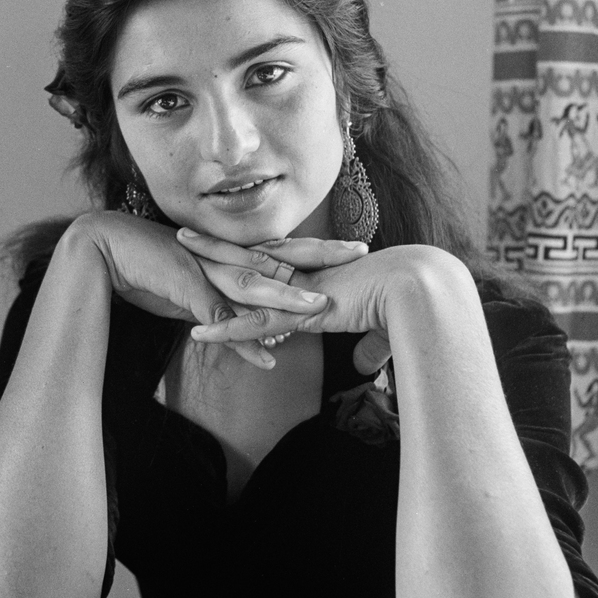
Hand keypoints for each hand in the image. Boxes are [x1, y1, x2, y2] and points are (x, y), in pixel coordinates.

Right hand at [72, 212, 329, 369]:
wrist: (106, 250)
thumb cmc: (150, 267)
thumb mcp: (194, 283)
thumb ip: (221, 299)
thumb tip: (244, 319)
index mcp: (230, 252)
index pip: (283, 248)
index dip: (319, 246)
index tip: (354, 246)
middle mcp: (224, 257)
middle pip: (280, 256)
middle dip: (321, 256)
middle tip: (359, 252)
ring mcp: (206, 272)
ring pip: (253, 285)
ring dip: (285, 298)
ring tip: (318, 309)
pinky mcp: (185, 291)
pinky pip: (219, 318)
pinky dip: (243, 339)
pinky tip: (267, 357)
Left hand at [184, 230, 417, 375]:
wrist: (425, 294)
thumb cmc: (413, 309)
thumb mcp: (385, 332)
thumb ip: (370, 346)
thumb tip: (366, 363)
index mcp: (321, 276)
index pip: (274, 264)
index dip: (248, 256)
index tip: (226, 249)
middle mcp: (306, 276)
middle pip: (249, 259)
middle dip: (215, 247)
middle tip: (184, 234)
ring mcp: (302, 290)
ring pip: (244, 279)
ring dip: (206, 270)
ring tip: (172, 256)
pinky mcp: (305, 311)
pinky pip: (257, 322)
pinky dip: (228, 329)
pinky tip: (198, 332)